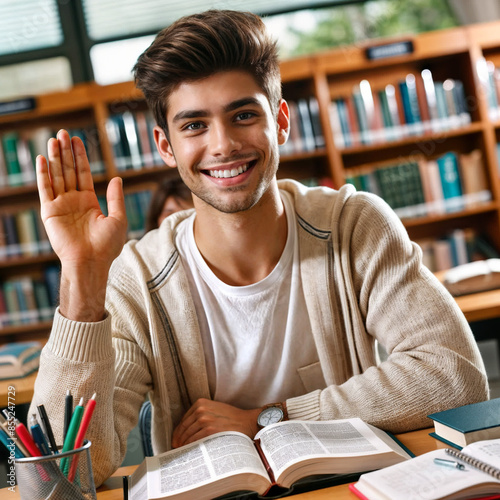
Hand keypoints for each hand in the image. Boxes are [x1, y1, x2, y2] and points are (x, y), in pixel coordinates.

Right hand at [36, 129, 127, 320]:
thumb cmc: (107, 246)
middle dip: (66, 152)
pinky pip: (45, 189)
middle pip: (69, 171)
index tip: (78, 140)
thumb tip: (117, 178)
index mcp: (89, 202)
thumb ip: (116, 198)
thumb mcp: (118, 218)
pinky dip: (44, 174)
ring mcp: (61, 206)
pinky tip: (44, 159)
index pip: (83, 174)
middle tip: (64, 133)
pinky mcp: (50, 212)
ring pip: (57, 176)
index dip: (81, 157)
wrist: (91, 262)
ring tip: (54, 139)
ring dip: (55, 158)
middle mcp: (73, 201)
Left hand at [171, 398, 260, 447]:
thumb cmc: (231, 418)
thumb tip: (187, 430)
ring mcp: (205, 420)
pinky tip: (192, 451)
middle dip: (179, 440)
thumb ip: (201, 415)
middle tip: (177, 448)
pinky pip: (195, 441)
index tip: (176, 440)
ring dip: (184, 445)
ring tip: (184, 451)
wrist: (247, 422)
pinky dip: (191, 447)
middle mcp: (201, 410)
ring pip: (188, 436)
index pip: (183, 420)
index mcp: (200, 403)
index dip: (178, 432)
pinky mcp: (209, 430)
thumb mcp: (214, 409)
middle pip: (183, 428)